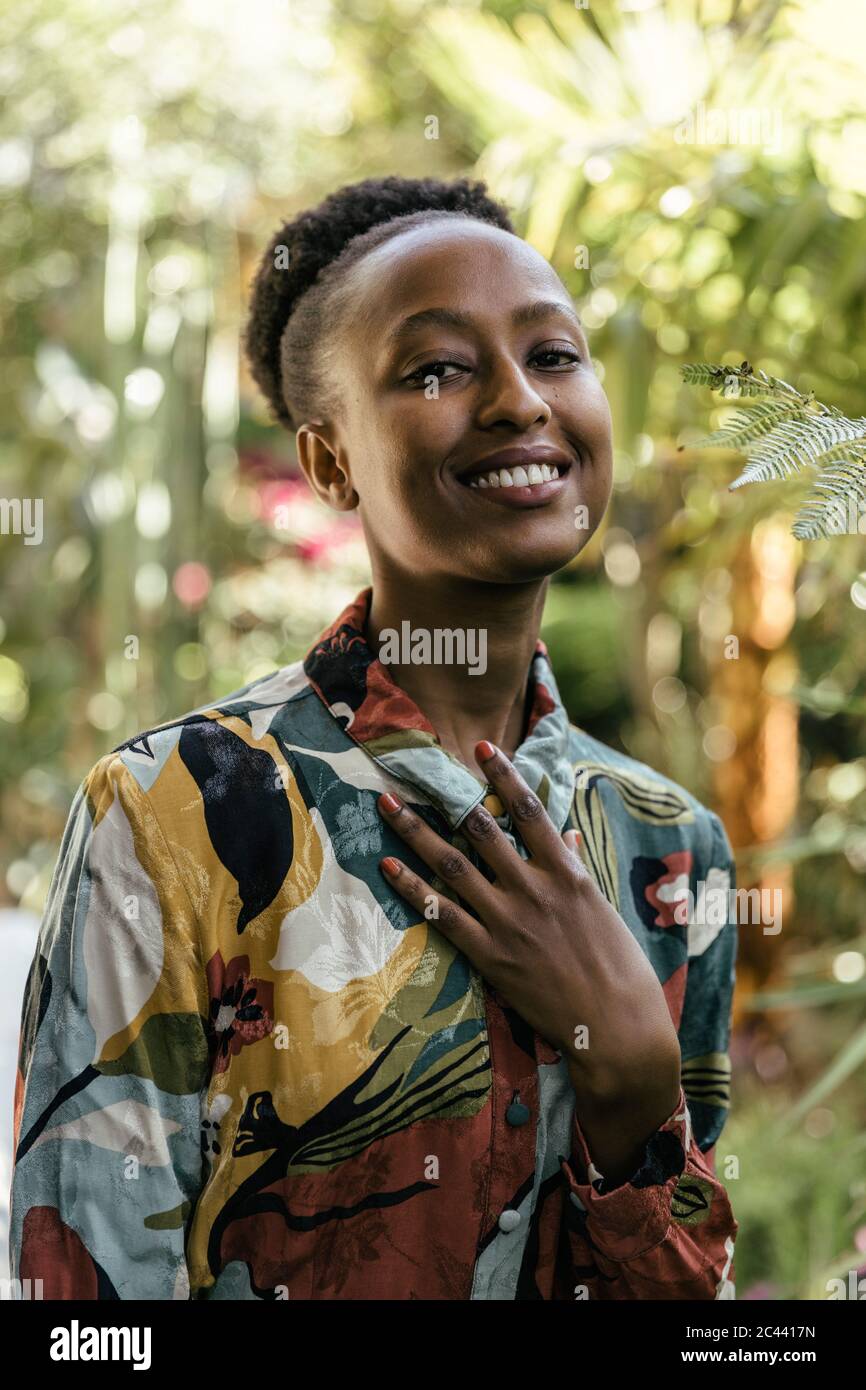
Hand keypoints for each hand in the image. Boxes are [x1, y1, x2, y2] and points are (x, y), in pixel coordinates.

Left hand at [377, 740, 680, 1123]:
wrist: (617, 1026)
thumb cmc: (621, 970)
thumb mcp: (603, 911)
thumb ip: (576, 870)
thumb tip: (564, 836)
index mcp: (566, 874)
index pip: (530, 810)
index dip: (503, 775)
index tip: (482, 747)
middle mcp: (534, 889)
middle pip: (481, 829)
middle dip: (444, 795)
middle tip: (411, 769)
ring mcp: (508, 921)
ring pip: (452, 865)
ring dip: (415, 831)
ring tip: (386, 805)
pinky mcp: (490, 955)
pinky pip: (442, 914)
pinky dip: (413, 887)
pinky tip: (389, 866)